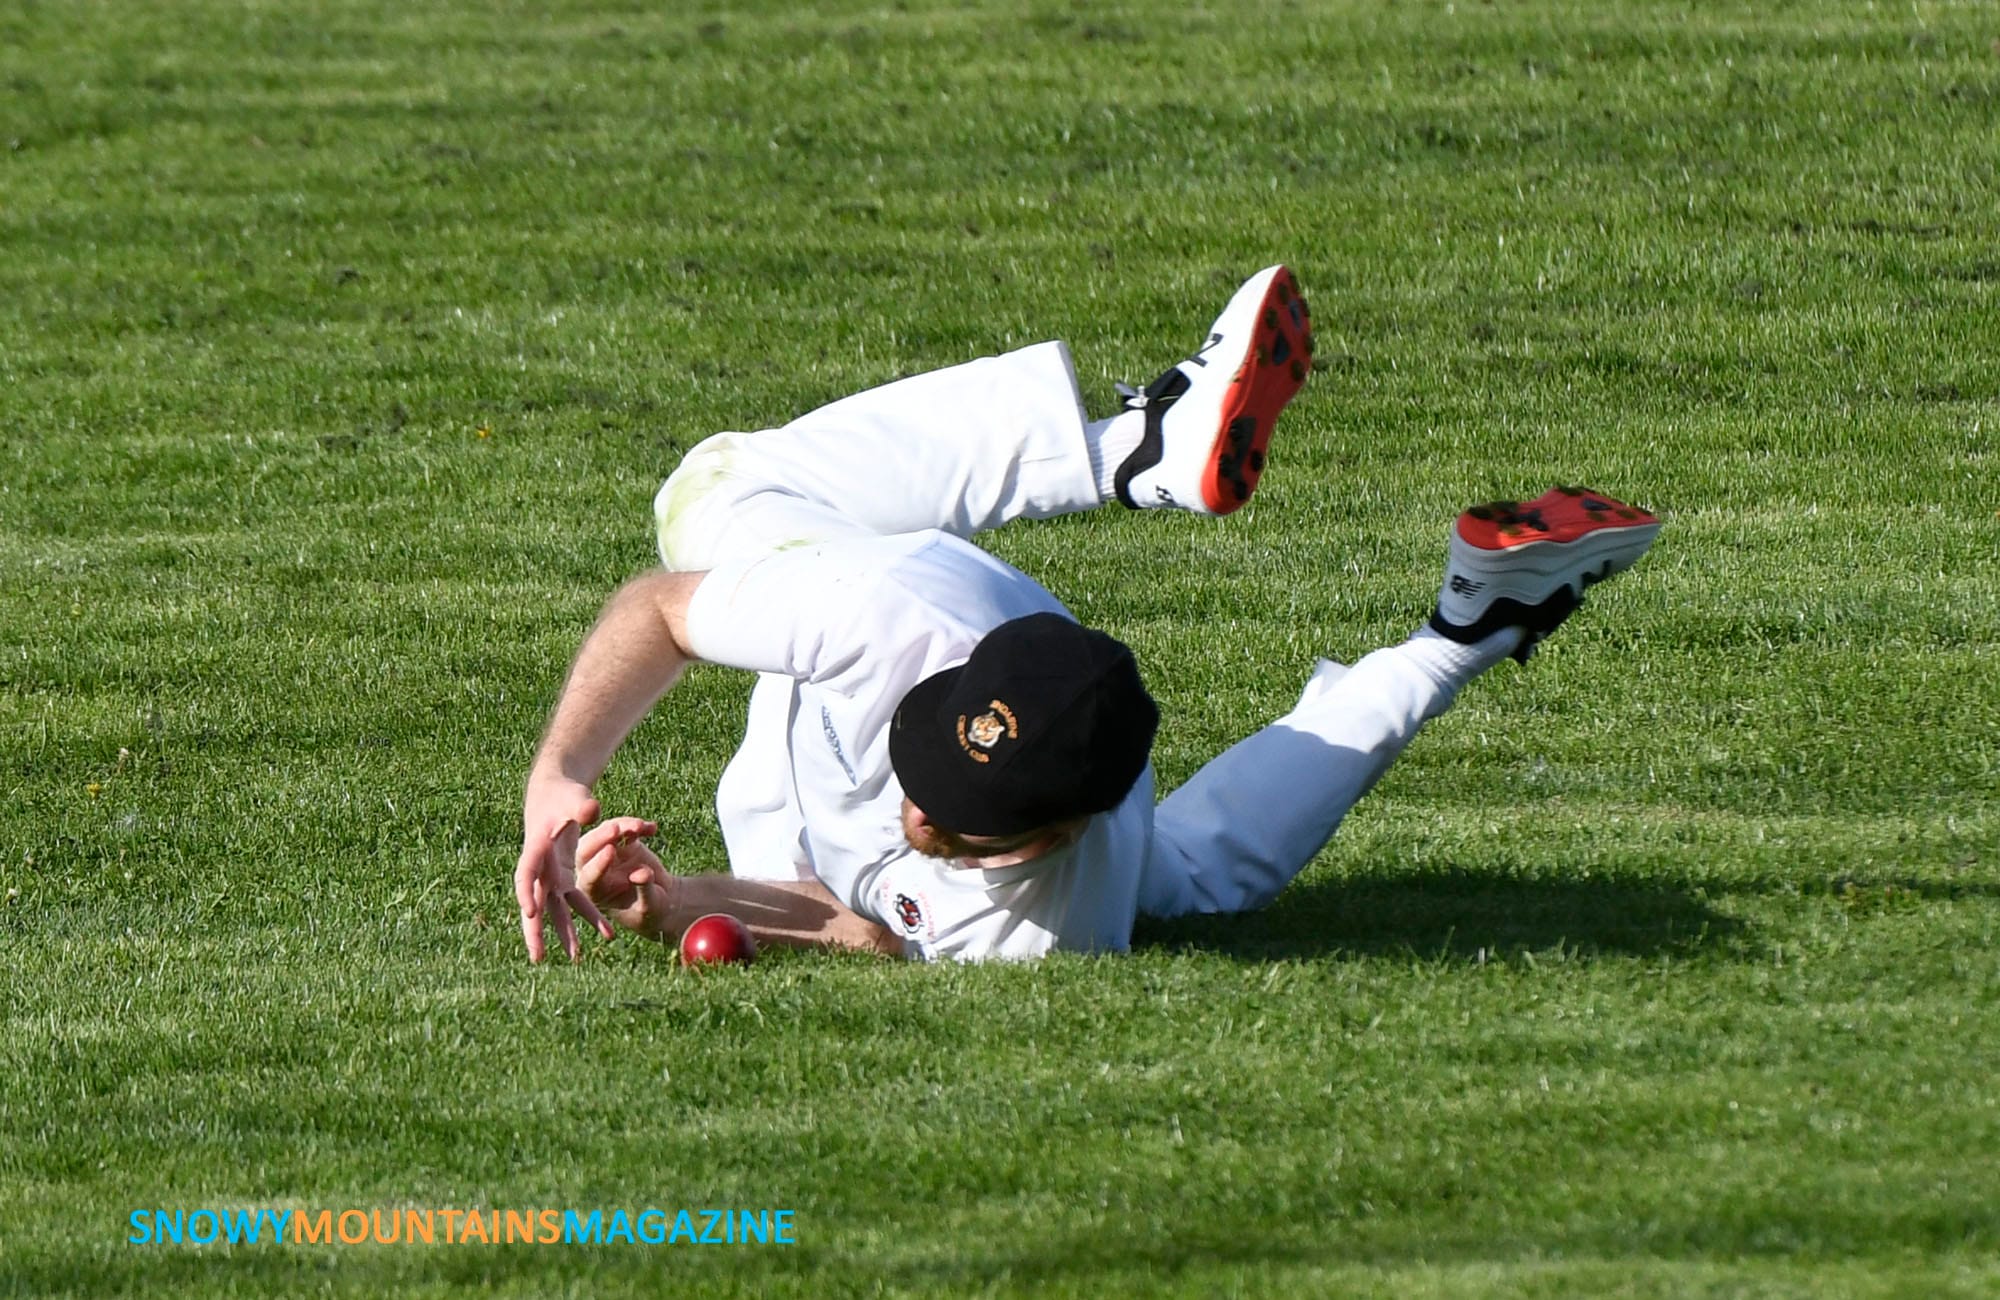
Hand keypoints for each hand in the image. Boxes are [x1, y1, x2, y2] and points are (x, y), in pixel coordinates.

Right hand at [515, 775, 614, 961]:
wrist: (554, 795)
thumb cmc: (563, 794)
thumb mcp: (573, 797)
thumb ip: (582, 806)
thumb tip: (593, 811)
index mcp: (536, 848)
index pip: (526, 873)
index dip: (527, 892)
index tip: (530, 912)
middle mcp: (540, 867)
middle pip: (535, 903)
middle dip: (535, 931)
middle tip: (537, 958)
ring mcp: (551, 875)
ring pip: (555, 910)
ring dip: (564, 932)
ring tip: (576, 957)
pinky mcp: (564, 877)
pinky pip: (575, 901)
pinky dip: (588, 916)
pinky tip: (606, 933)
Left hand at [575, 817, 671, 939]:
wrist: (659, 896)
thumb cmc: (650, 908)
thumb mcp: (649, 904)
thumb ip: (643, 889)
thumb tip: (641, 874)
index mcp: (594, 892)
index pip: (590, 876)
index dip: (599, 863)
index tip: (611, 851)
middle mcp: (593, 870)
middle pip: (587, 850)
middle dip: (601, 838)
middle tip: (616, 828)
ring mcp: (605, 854)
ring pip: (604, 833)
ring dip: (621, 826)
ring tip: (640, 826)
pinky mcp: (619, 842)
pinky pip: (622, 827)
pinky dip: (636, 825)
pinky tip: (652, 829)